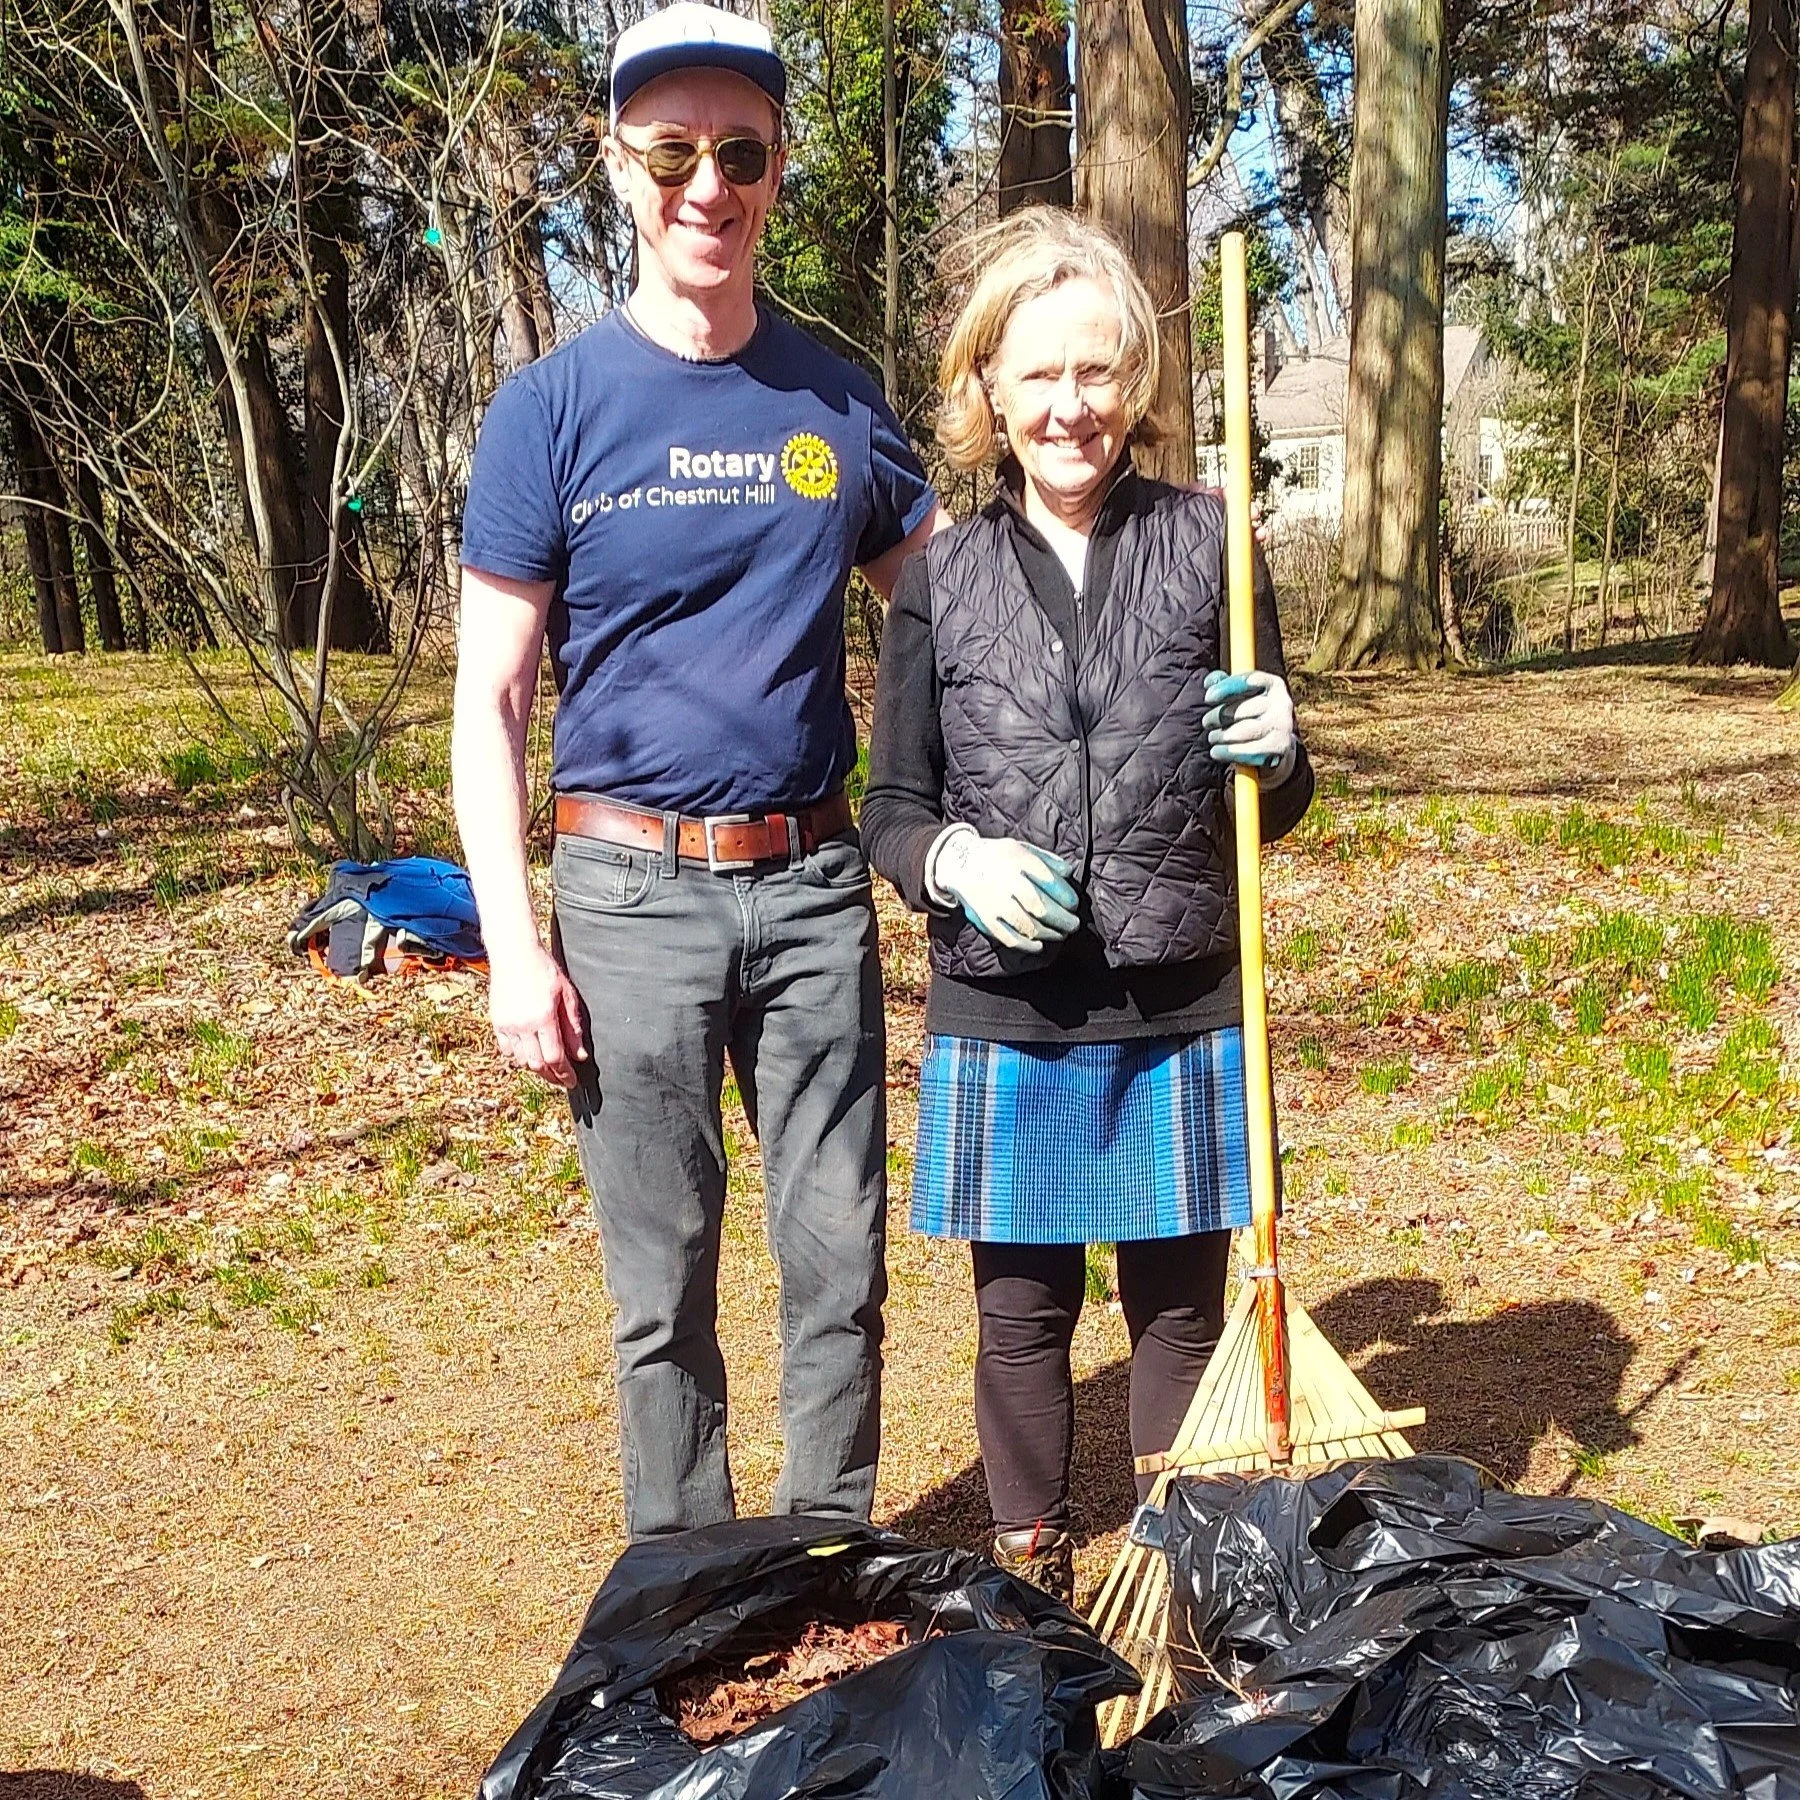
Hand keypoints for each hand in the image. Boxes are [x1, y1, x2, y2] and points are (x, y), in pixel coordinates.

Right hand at [489, 941, 588, 1087]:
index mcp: (544, 1018)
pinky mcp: (496, 1022)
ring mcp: (507, 1025)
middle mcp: (523, 1025)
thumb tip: (579, 1054)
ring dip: (535, 1067)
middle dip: (551, 1076)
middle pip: (537, 1064)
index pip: (555, 1057)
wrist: (514, 954)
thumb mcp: (567, 995)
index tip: (572, 1081)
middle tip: (562, 1079)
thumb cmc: (544, 970)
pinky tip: (530, 1052)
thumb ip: (573, 1027)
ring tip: (548, 1066)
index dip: (565, 1074)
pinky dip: (519, 1056)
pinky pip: (507, 1050)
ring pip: (521, 1060)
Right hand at [929, 825, 1079, 953]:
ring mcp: (995, 902)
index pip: (1049, 881)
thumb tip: (1068, 872)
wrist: (961, 864)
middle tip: (1073, 924)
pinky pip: (1009, 937)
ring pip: (1027, 925)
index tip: (1074, 904)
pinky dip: (1027, 945)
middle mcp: (1006, 881)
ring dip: (1049, 933)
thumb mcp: (1022, 848)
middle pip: (1041, 906)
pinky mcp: (986, 919)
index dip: (1066, 896)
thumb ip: (1047, 859)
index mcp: (1018, 860)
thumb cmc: (998, 857)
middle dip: (1062, 919)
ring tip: (1060, 934)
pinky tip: (1039, 945)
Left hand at [1203, 670, 1297, 783]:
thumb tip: (1210, 681)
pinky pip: (1245, 751)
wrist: (1277, 745)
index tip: (1209, 697)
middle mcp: (1282, 703)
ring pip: (1239, 732)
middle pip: (1239, 710)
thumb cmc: (1253, 715)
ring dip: (1219, 736)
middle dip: (1216, 717)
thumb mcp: (1243, 696)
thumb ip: (1226, 684)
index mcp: (1273, 685)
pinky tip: (1217, 751)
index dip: (1226, 688)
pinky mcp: (1278, 747)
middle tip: (1207, 722)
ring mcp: (1282, 726)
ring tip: (1213, 737)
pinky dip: (1226, 752)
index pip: (1249, 680)